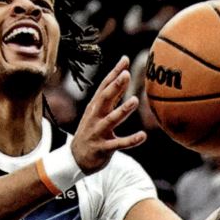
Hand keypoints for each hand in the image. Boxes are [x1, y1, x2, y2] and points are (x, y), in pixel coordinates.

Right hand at [71, 56, 146, 173]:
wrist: (76, 159)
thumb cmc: (91, 131)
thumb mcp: (97, 113)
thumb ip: (112, 96)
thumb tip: (124, 74)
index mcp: (94, 107)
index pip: (104, 87)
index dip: (114, 73)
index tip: (125, 59)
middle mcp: (95, 118)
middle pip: (104, 99)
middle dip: (115, 87)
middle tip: (127, 74)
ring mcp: (98, 133)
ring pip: (111, 120)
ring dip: (122, 110)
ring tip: (135, 100)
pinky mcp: (103, 148)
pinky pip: (118, 144)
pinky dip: (131, 140)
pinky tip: (143, 136)